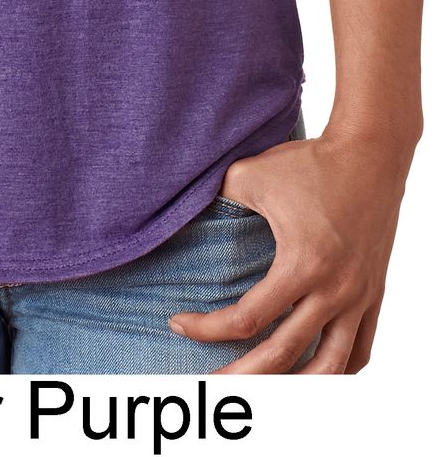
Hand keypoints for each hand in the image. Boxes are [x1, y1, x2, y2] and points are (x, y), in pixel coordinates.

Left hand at [168, 129, 414, 373]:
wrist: (370, 153)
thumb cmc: (309, 162)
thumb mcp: (250, 174)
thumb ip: (216, 199)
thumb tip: (180, 213)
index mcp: (302, 265)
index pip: (247, 319)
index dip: (206, 329)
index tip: (178, 322)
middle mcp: (333, 290)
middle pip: (284, 356)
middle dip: (242, 378)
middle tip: (210, 385)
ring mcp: (358, 297)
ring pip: (330, 368)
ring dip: (296, 389)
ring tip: (265, 397)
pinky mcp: (374, 294)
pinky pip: (361, 349)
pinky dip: (338, 370)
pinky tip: (314, 374)